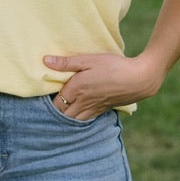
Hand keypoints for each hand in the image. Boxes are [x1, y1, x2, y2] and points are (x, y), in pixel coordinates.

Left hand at [42, 52, 161, 121]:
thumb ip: (67, 63)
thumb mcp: (89, 59)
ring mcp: (93, 108)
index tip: (40, 97)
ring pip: (73, 120)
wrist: (139, 79)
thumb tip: (45, 61)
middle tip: (45, 108)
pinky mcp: (102, 110)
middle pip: (62, 115)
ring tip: (58, 113)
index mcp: (76, 89)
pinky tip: (75, 116)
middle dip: (53, 113)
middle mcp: (82, 102)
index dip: (46, 102)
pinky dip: (77, 120)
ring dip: (64, 119)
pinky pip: (85, 120)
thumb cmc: (113, 66)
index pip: (55, 102)